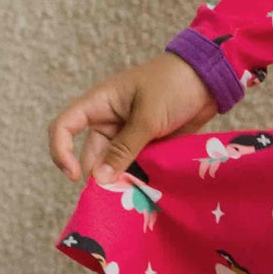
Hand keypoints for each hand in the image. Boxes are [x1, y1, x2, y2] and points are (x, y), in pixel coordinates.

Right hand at [48, 52, 217, 186]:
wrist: (211, 78)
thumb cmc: (174, 85)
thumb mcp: (148, 116)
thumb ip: (124, 148)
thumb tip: (99, 179)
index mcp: (100, 104)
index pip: (64, 127)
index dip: (61, 152)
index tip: (75, 176)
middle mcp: (109, 121)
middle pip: (92, 154)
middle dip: (100, 176)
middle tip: (117, 195)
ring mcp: (129, 133)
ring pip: (115, 164)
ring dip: (122, 179)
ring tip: (134, 195)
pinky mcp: (148, 144)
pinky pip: (136, 165)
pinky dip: (139, 177)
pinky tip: (147, 190)